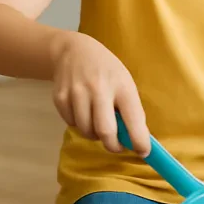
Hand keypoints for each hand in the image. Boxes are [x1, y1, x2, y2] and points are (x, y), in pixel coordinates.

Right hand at [50, 32, 150, 155]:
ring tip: (98, 123)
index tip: (143, 152)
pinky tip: (83, 111)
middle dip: (113, 145)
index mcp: (122, 86)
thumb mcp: (125, 83)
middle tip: (117, 146)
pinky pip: (71, 123)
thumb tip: (136, 140)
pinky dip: (79, 125)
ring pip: (86, 130)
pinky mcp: (60, 97)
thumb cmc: (107, 71)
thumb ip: (129, 109)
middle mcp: (99, 88)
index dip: (139, 140)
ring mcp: (77, 92)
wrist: (74, 51)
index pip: (133, 118)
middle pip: (105, 130)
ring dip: (94, 135)